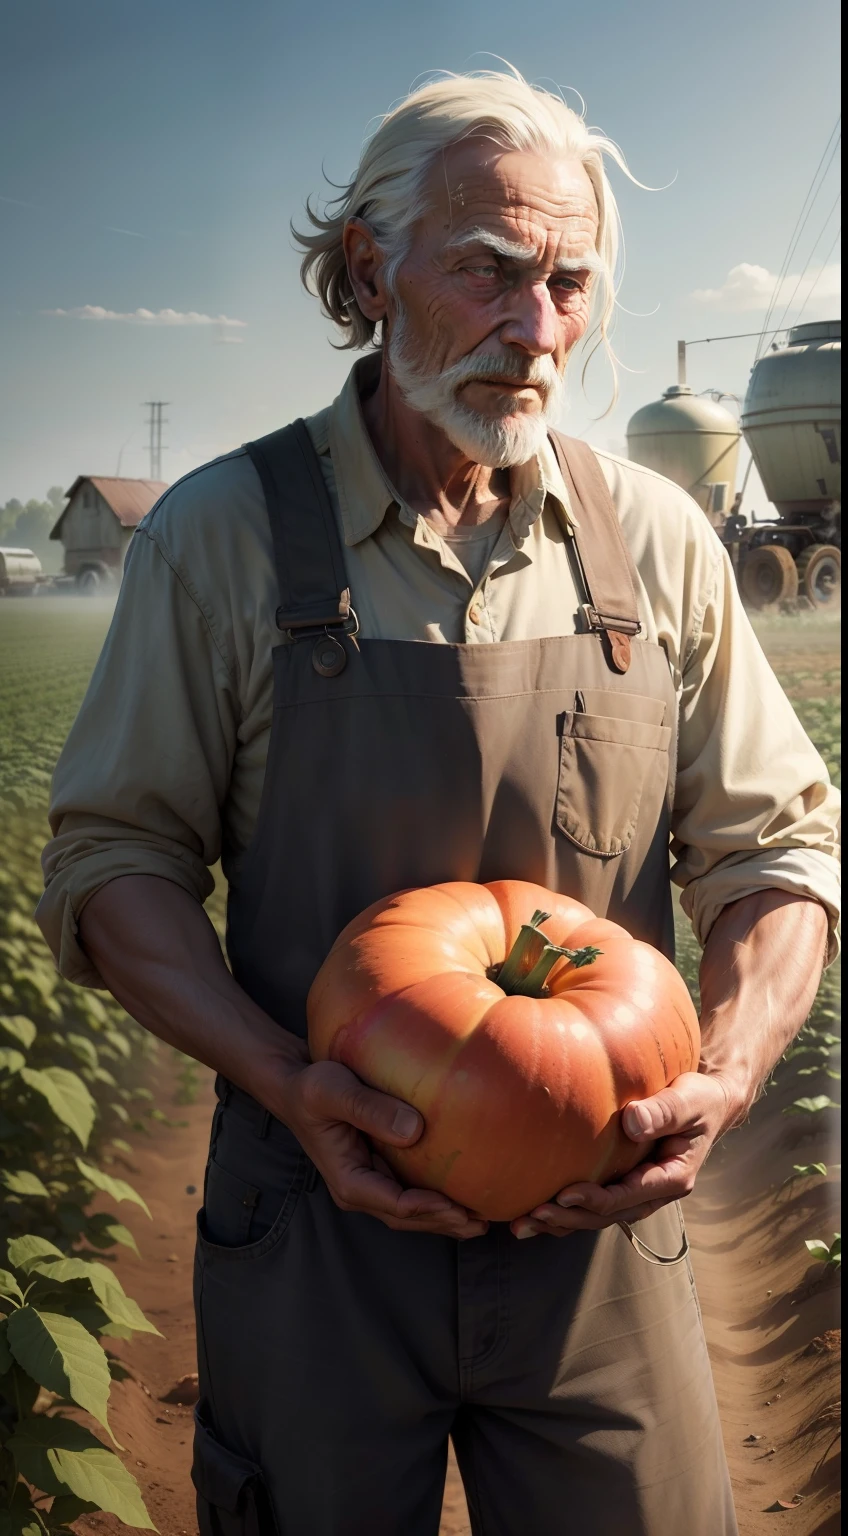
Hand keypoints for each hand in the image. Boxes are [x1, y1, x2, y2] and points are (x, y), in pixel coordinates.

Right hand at [277, 1058, 487, 1238]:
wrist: (295, 1086)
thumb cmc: (311, 1088)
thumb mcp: (333, 1091)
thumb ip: (370, 1108)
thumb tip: (414, 1129)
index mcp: (348, 1180)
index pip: (396, 1205)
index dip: (430, 1209)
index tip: (460, 1207)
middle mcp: (359, 1188)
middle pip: (408, 1217)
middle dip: (445, 1223)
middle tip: (483, 1223)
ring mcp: (369, 1181)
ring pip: (411, 1210)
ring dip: (445, 1218)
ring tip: (482, 1218)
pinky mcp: (379, 1169)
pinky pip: (410, 1191)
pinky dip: (436, 1198)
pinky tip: (462, 1194)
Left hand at [509, 1070, 738, 1239]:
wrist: (707, 1105)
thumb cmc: (698, 1099)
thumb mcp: (689, 1100)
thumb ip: (664, 1110)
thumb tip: (633, 1121)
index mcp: (673, 1178)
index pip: (628, 1196)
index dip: (596, 1200)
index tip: (564, 1195)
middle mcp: (654, 1192)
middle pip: (608, 1216)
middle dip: (570, 1219)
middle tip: (533, 1215)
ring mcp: (638, 1191)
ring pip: (597, 1216)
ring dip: (561, 1223)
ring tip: (523, 1224)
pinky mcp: (624, 1183)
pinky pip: (594, 1204)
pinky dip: (565, 1211)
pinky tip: (535, 1212)